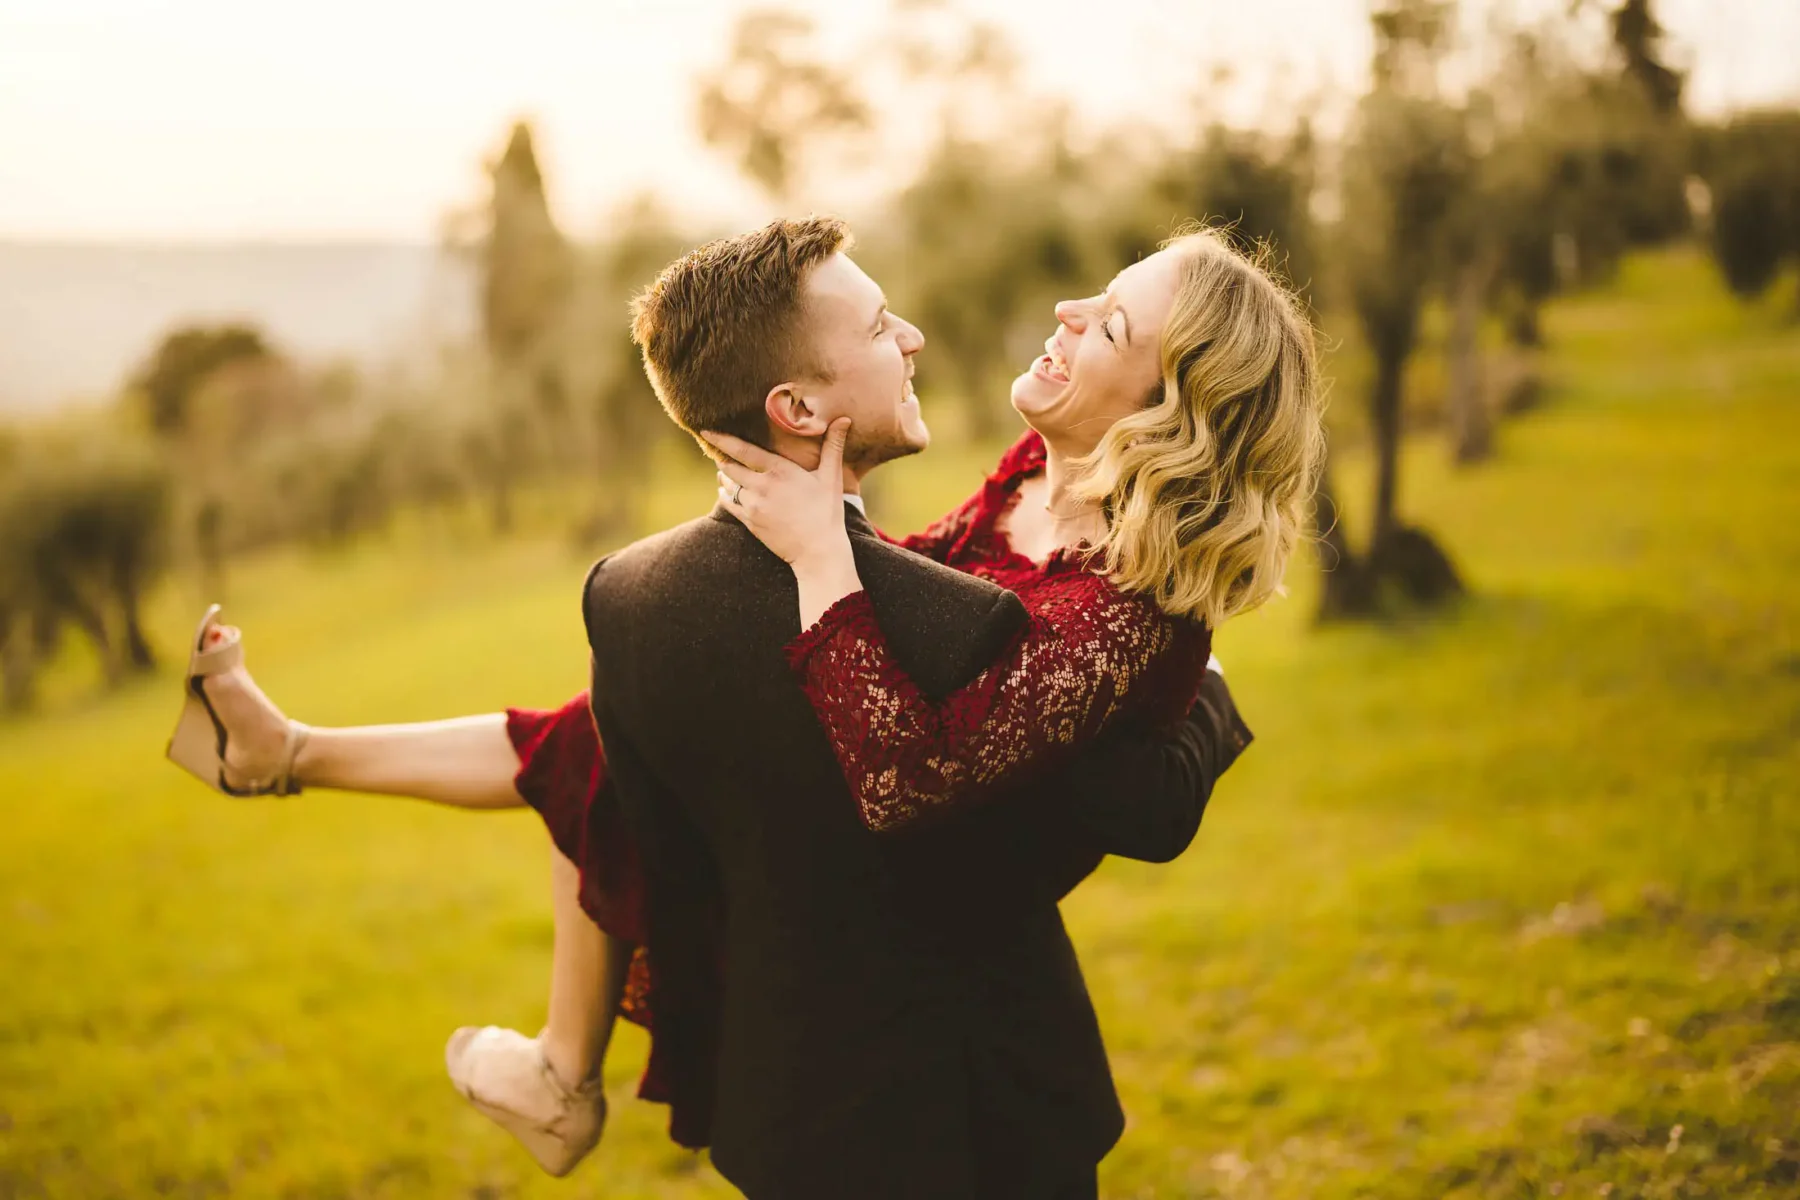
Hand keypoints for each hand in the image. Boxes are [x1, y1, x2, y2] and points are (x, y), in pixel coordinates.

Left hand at [704, 419, 855, 571]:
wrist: (818, 552)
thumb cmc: (827, 512)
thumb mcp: (831, 477)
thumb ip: (833, 446)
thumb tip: (844, 418)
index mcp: (780, 471)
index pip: (743, 450)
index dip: (722, 439)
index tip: (707, 431)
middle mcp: (762, 486)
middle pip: (730, 466)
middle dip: (722, 457)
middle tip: (716, 449)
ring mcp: (753, 506)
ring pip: (728, 485)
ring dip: (724, 475)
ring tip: (724, 468)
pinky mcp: (750, 522)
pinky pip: (728, 503)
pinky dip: (724, 493)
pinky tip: (724, 489)